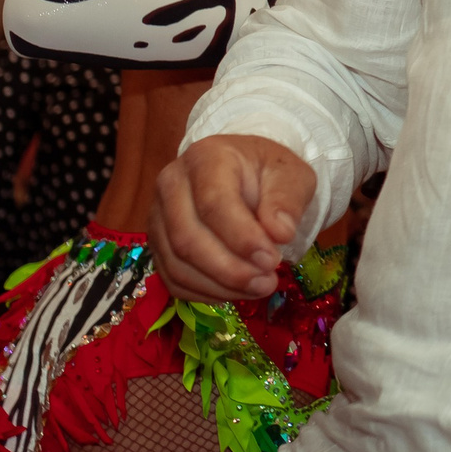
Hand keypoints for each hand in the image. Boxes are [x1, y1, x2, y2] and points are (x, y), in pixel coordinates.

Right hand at [152, 134, 318, 299]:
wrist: (245, 173)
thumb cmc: (267, 173)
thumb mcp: (292, 175)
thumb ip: (286, 200)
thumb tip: (280, 233)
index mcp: (206, 157)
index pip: (213, 203)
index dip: (242, 238)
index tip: (272, 260)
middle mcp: (171, 184)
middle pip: (187, 237)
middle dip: (230, 270)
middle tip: (267, 281)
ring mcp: (158, 215)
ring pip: (177, 264)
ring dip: (219, 286)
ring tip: (258, 288)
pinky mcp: (158, 244)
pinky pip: (173, 279)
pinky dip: (205, 294)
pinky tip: (236, 291)